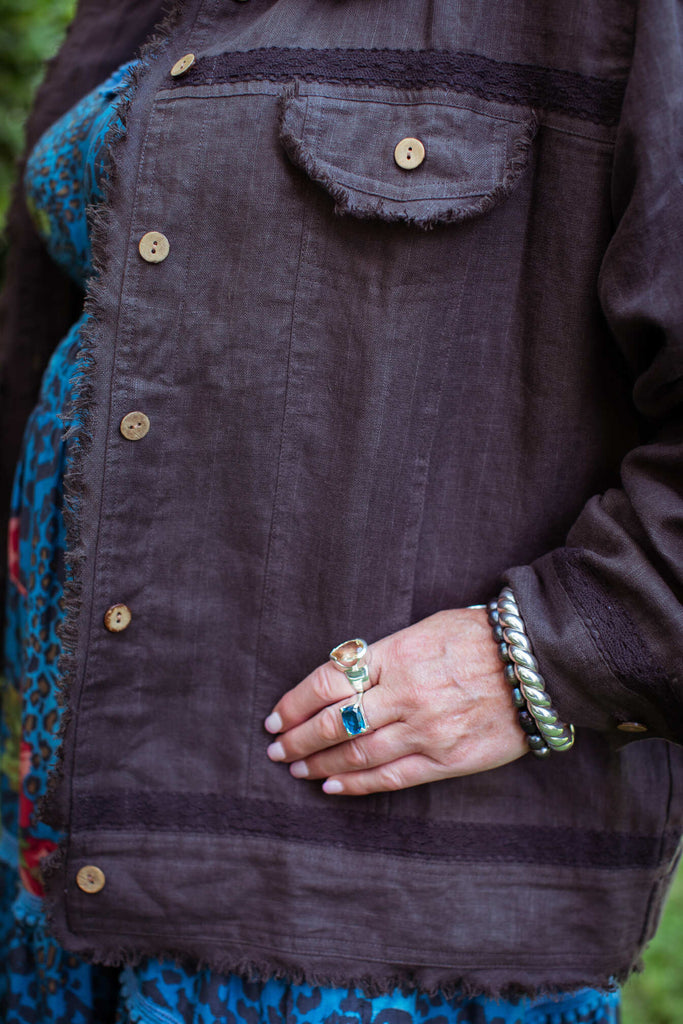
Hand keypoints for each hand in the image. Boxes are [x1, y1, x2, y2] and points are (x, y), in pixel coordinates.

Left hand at [264, 607, 527, 795]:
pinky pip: (392, 778)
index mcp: (395, 655)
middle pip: (333, 722)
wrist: (536, 663)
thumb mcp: (424, 630)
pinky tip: (333, 786)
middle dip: (298, 739)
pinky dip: (357, 784)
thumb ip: (384, 656)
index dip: (294, 703)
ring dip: (320, 764)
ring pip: (357, 753)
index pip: (327, 682)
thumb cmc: (477, 639)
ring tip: (297, 769)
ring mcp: (425, 730)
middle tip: (276, 749)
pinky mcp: (447, 759)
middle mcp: (404, 694)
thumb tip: (344, 678)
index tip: (276, 716)